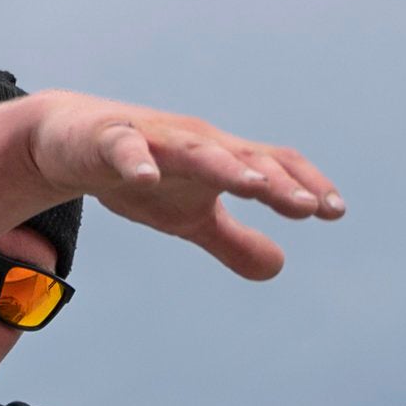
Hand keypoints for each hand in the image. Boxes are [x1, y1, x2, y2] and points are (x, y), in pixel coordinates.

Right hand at [22, 92, 341, 277]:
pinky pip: (124, 148)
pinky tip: (145, 177)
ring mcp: (154, 139)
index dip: (304, 186)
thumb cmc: (144, 174)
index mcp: (221, 160)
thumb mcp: (189, 218)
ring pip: (194, 149)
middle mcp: (196, 143)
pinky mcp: (109, 139)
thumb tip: (280, 266)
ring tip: (252, 186)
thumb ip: (234, 241)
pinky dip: (136, 160)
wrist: (70, 142)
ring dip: (224, 166)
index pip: (273, 167)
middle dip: (276, 182)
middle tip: (307, 206)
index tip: (335, 212)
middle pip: (243, 158)